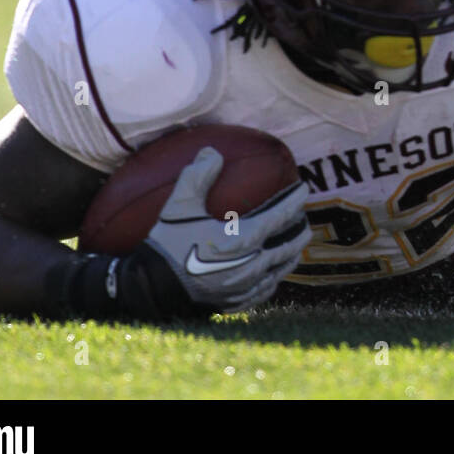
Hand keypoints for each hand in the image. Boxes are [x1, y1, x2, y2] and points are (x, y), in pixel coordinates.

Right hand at [122, 147, 311, 314]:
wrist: (149, 288)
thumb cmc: (167, 244)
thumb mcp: (179, 207)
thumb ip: (198, 177)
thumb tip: (212, 151)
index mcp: (241, 239)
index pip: (279, 216)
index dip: (294, 201)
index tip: (303, 189)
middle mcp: (250, 265)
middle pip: (289, 245)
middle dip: (299, 228)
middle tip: (302, 216)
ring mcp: (245, 287)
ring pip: (281, 269)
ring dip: (291, 253)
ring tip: (294, 241)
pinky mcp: (238, 302)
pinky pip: (266, 289)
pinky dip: (274, 275)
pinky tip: (273, 269)